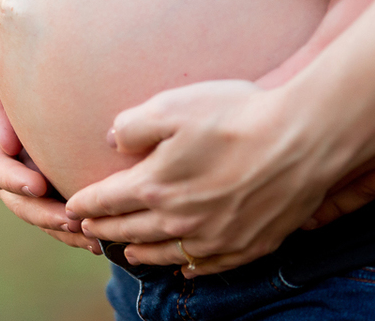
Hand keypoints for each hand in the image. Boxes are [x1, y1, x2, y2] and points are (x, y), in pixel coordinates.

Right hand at [0, 0, 100, 253]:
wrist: (83, 85)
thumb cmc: (58, 37)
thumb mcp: (44, 0)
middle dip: (5, 170)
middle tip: (32, 181)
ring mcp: (10, 153)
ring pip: (11, 188)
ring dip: (34, 207)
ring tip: (66, 215)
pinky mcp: (34, 181)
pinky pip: (39, 207)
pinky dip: (58, 221)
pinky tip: (87, 233)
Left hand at [66, 79, 331, 276]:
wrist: (302, 140)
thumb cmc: (237, 116)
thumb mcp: (173, 106)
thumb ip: (134, 125)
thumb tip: (111, 141)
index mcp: (157, 186)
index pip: (109, 200)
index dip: (87, 203)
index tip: (72, 206)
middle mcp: (181, 220)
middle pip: (132, 229)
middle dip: (105, 229)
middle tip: (88, 230)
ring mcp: (216, 238)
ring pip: (166, 253)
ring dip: (140, 253)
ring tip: (125, 252)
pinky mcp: (248, 245)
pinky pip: (209, 265)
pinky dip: (189, 267)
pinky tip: (183, 266)